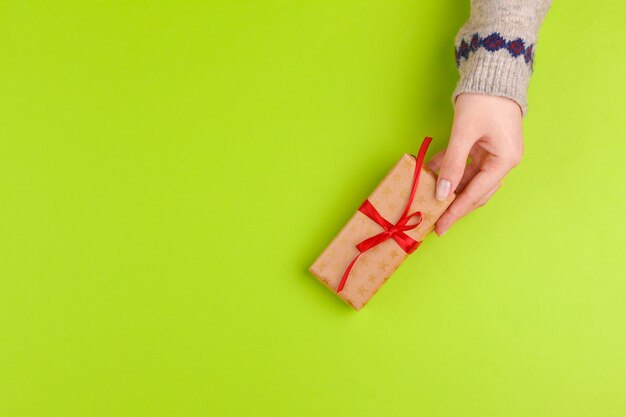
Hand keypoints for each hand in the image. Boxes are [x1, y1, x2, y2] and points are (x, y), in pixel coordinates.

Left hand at [427, 93, 523, 235]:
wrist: (494, 70)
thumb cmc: (484, 99)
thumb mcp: (464, 133)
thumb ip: (453, 164)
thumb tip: (442, 193)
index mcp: (504, 161)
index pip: (476, 194)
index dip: (456, 211)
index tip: (440, 226)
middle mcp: (503, 162)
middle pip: (476, 192)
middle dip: (454, 205)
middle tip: (433, 219)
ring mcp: (495, 154)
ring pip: (470, 180)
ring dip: (450, 187)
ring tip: (429, 196)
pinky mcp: (486, 146)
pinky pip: (467, 165)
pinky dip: (450, 169)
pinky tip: (432, 172)